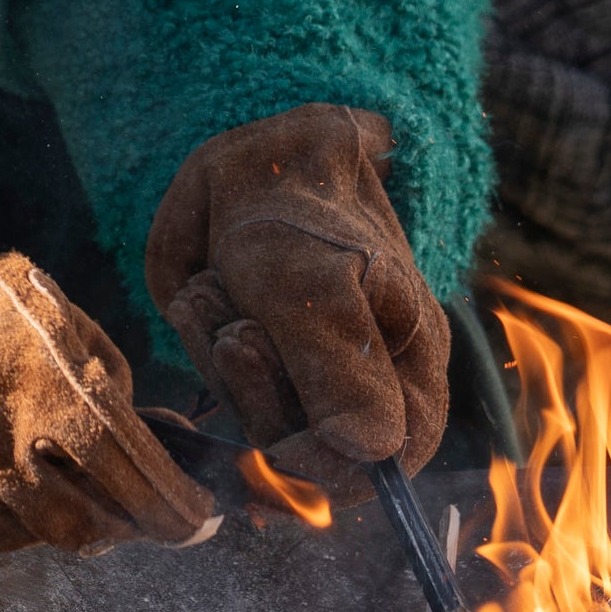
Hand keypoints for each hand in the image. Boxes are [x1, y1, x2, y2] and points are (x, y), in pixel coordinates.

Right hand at [0, 238, 216, 568]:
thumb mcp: (48, 312)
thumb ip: (105, 373)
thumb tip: (160, 438)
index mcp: (39, 378)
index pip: (123, 461)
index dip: (167, 503)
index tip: (197, 524)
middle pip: (75, 522)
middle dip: (109, 524)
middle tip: (117, 513)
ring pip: (15, 539)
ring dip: (33, 517)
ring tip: (13, 462)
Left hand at [145, 105, 447, 486]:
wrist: (250, 145)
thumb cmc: (295, 203)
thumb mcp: (310, 281)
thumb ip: (341, 366)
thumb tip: (371, 453)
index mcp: (410, 359)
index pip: (386, 461)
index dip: (330, 466)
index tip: (280, 437)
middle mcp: (367, 371)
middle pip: (310, 448)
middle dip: (257, 392)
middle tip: (236, 327)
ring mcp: (309, 360)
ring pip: (257, 415)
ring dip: (220, 352)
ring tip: (213, 285)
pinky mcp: (263, 346)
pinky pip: (224, 381)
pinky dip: (204, 339)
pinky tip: (200, 290)